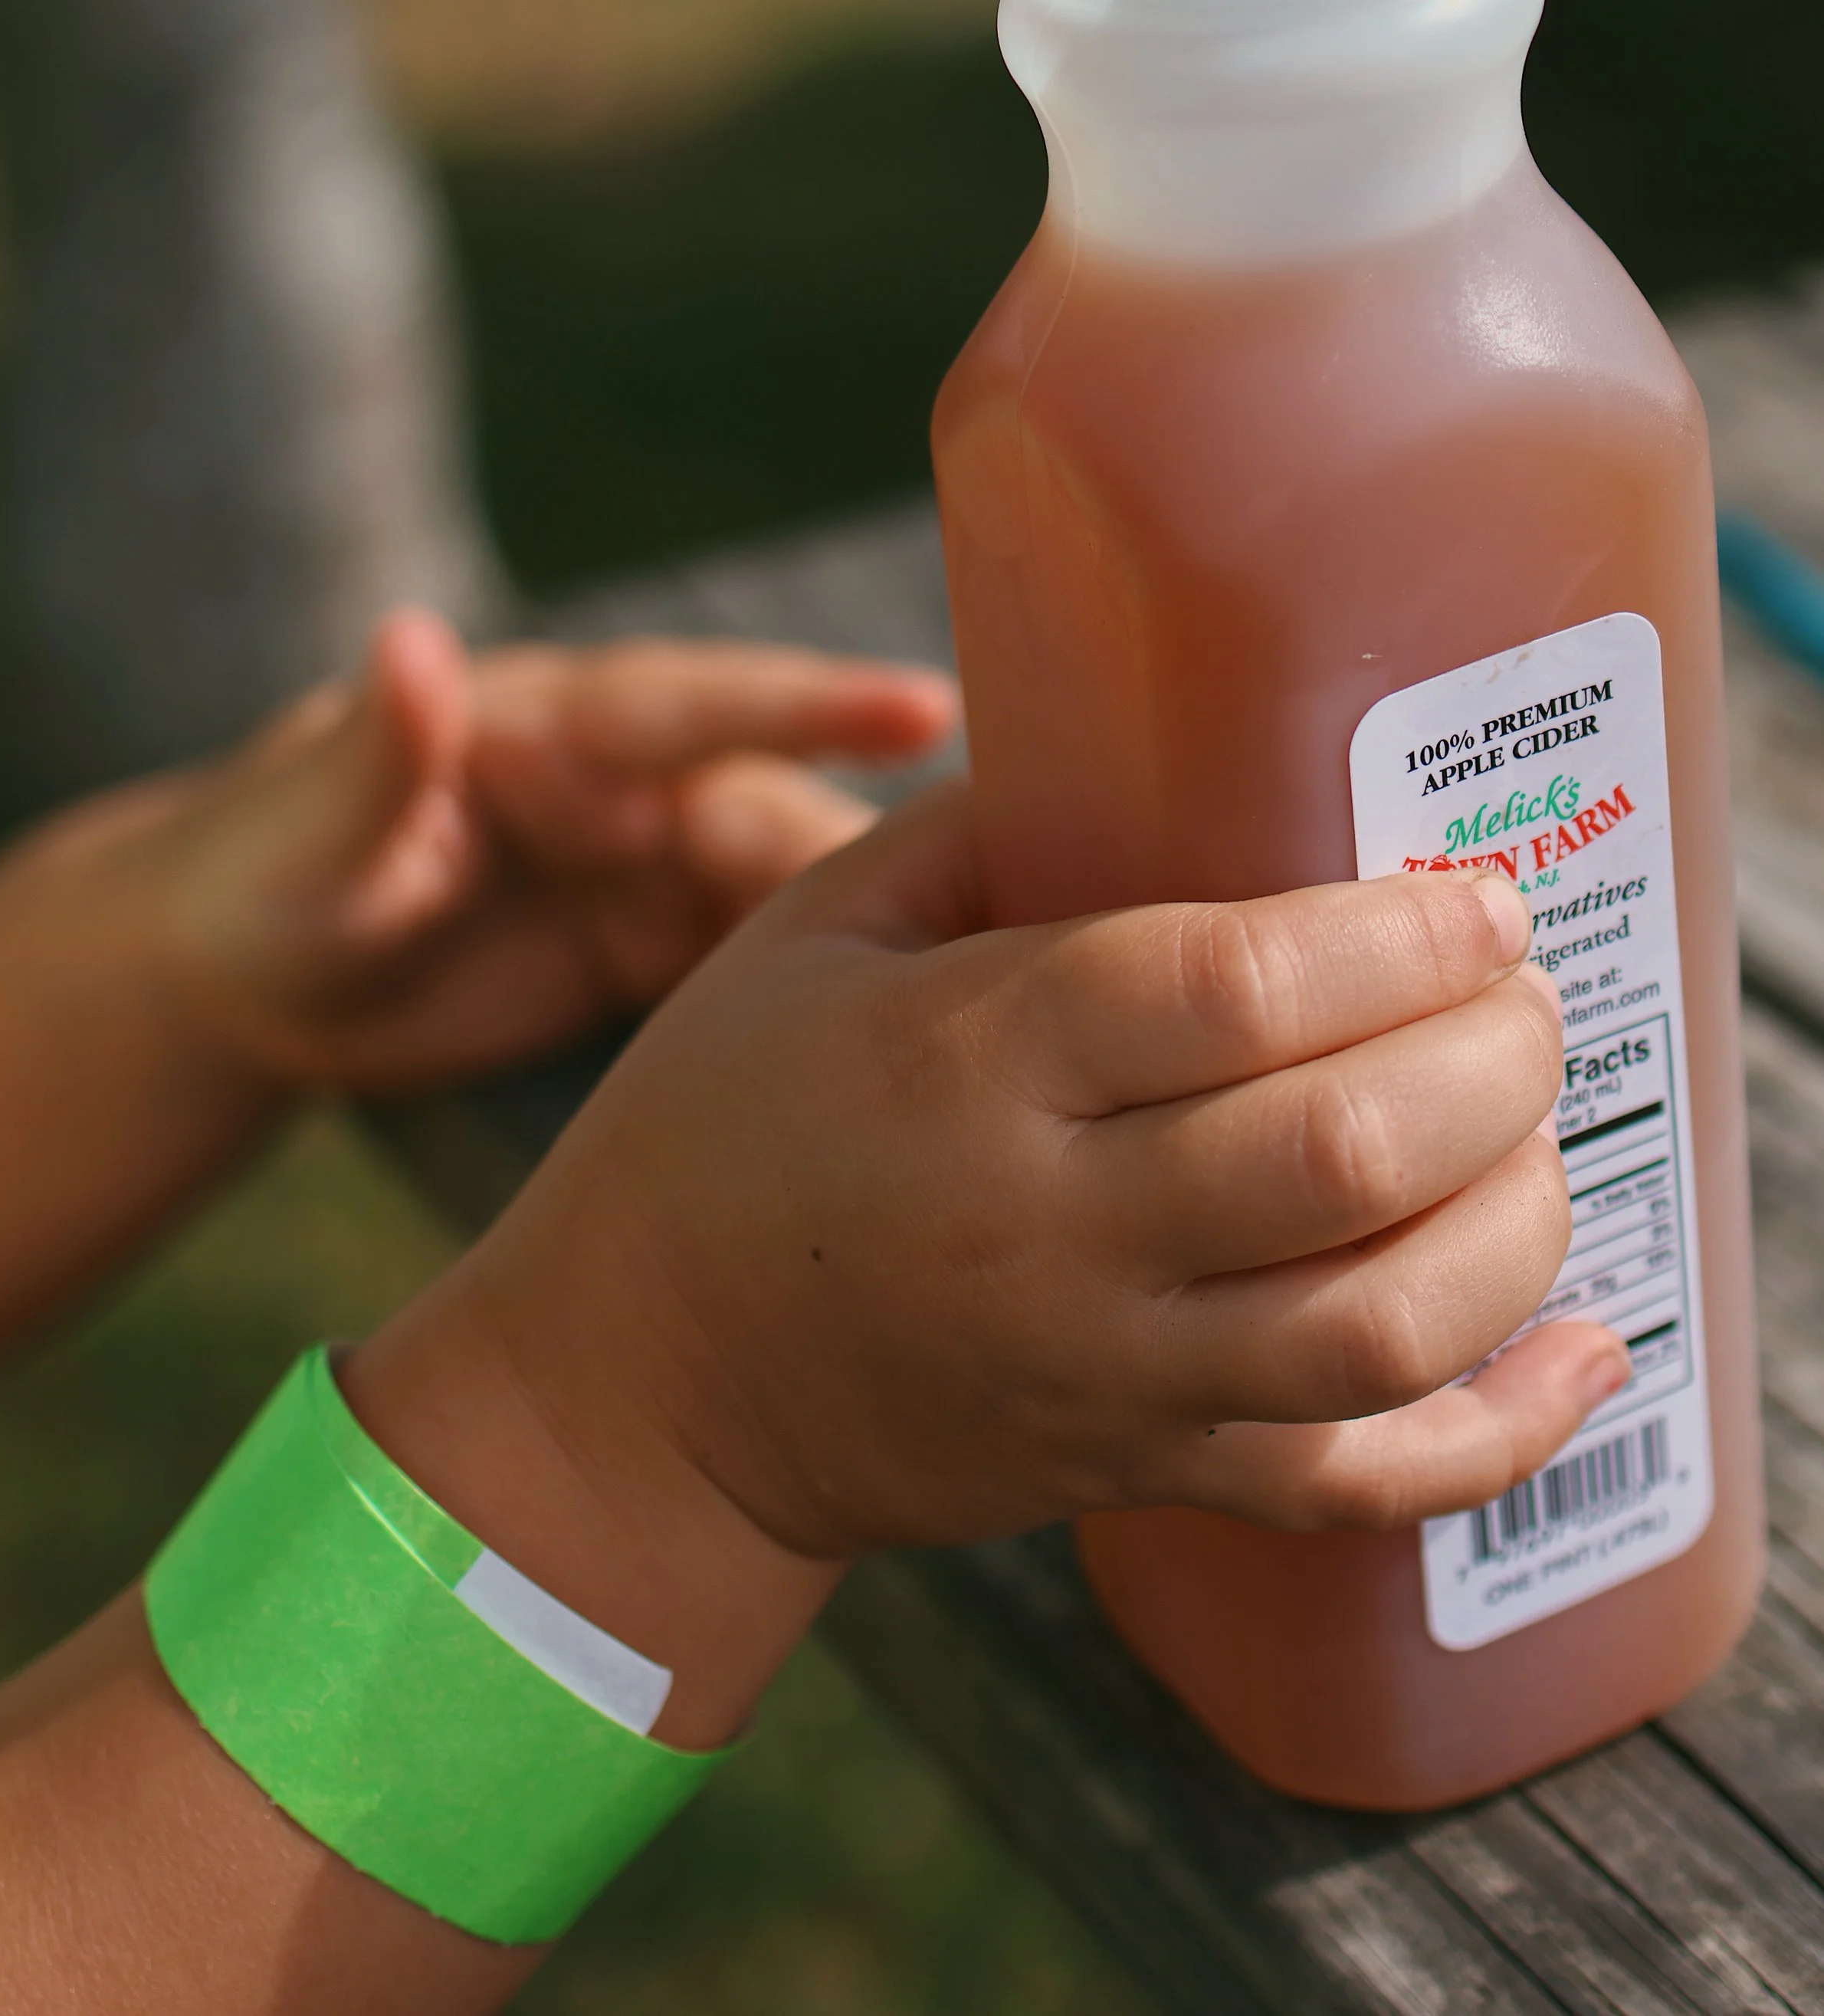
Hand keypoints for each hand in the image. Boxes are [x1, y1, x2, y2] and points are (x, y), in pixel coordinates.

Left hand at [153, 610, 957, 1091]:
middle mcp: (623, 782)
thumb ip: (373, 751)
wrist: (249, 971)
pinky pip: (764, 954)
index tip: (926, 706)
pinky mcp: (657, 941)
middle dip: (872, 845)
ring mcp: (648, 861)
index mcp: (548, 729)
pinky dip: (837, 983)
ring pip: (790, 884)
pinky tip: (923, 1029)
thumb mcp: (302, 834)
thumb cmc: (261, 882)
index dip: (809, 703)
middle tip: (992, 898)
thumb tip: (412, 639)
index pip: (691, 707)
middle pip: (773, 805)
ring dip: (875, 920)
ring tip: (981, 972)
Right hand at [350, 783, 1624, 1743]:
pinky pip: (1348, 1483)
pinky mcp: (1137, 1468)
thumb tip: (1157, 740)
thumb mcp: (809, 929)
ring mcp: (1104, 1366)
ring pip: (1372, 1325)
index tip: (1473, 897)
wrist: (637, 1390)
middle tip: (1519, 995)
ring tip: (1533, 1128)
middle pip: (1335, 1149)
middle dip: (1484, 1061)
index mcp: (968, 1057)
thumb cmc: (717, 1123)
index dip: (1390, 937)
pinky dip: (1494, 1434)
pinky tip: (1584, 1355)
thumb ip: (984, 830)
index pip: (1227, 994)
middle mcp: (1049, 1222)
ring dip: (1508, 1220)